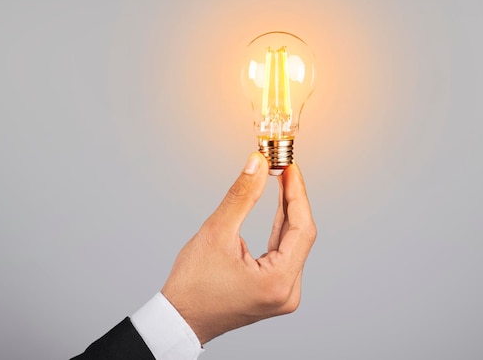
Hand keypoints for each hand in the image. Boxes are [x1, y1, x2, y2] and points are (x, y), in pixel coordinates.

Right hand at [161, 152, 316, 343]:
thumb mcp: (217, 232)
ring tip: (282, 181)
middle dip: (292, 200)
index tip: (291, 168)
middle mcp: (288, 292)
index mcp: (278, 282)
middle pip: (301, 236)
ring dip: (287, 213)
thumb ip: (242, 195)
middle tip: (284, 168)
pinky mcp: (275, 291)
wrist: (180, 319)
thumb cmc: (193, 285)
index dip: (297, 194)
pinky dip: (280, 230)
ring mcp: (283, 294)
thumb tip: (258, 163)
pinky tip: (279, 209)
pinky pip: (285, 254)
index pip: (302, 229)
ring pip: (293, 244)